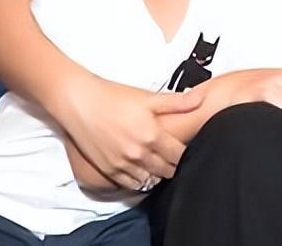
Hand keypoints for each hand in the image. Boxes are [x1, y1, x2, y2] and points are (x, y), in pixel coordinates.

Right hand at [56, 75, 203, 190]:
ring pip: (149, 180)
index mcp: (152, 135)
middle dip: (172, 165)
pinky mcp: (108, 170)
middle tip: (172, 157)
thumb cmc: (113, 97)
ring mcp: (123, 164)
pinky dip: (139, 180)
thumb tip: (201, 98)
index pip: (179, 156)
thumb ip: (177, 102)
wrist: (80, 102)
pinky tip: (141, 170)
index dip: (185, 153)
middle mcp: (139, 154)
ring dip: (156, 174)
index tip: (185, 148)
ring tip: (157, 163)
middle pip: (166, 170)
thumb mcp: (148, 97)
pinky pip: (131, 184)